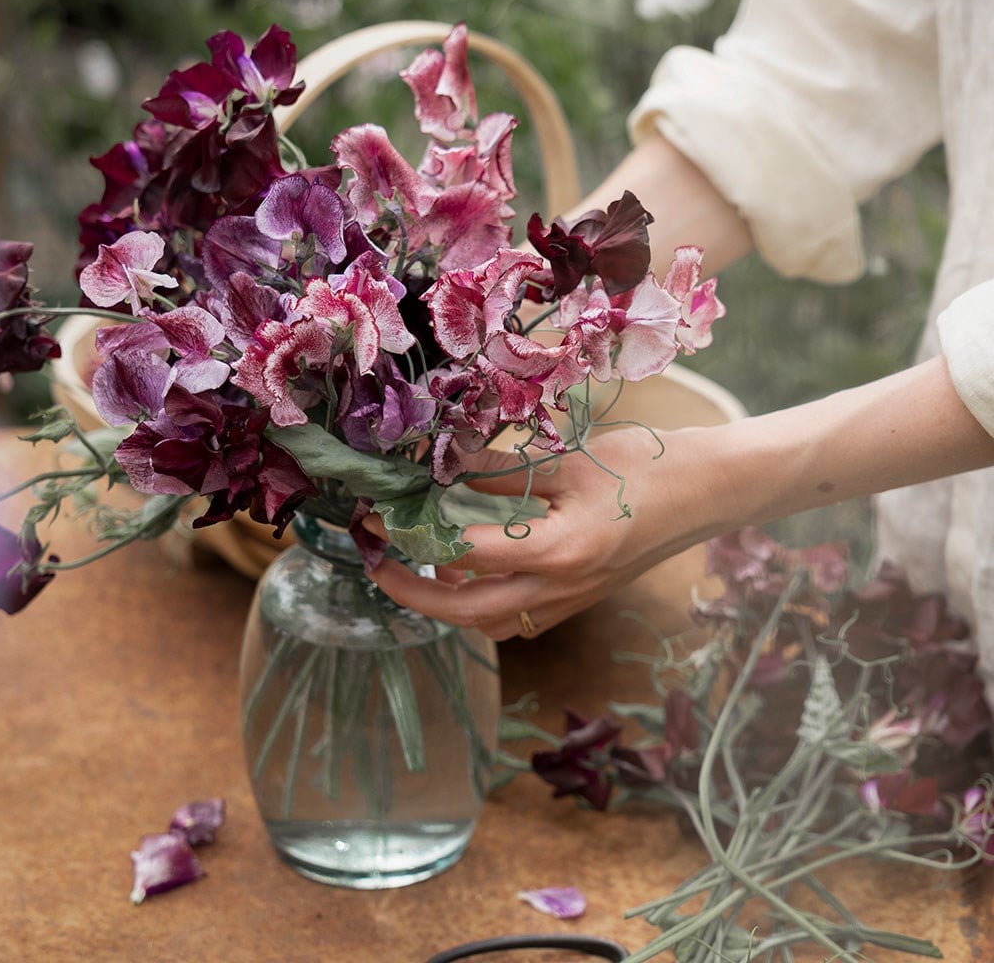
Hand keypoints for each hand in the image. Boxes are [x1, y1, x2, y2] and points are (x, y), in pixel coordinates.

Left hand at [366, 424, 726, 639]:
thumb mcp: (569, 461)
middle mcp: (560, 590)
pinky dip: (481, 605)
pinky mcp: (580, 600)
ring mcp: (572, 602)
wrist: (710, 493)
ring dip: (446, 606)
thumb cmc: (649, 468)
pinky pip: (517, 619)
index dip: (414, 535)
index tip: (380, 515)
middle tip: (376, 566)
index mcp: (557, 552)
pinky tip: (469, 576)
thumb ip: (502, 472)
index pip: (465, 553)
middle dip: (413, 593)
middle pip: (468, 612)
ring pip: (491, 624)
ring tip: (416, 570)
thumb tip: (445, 464)